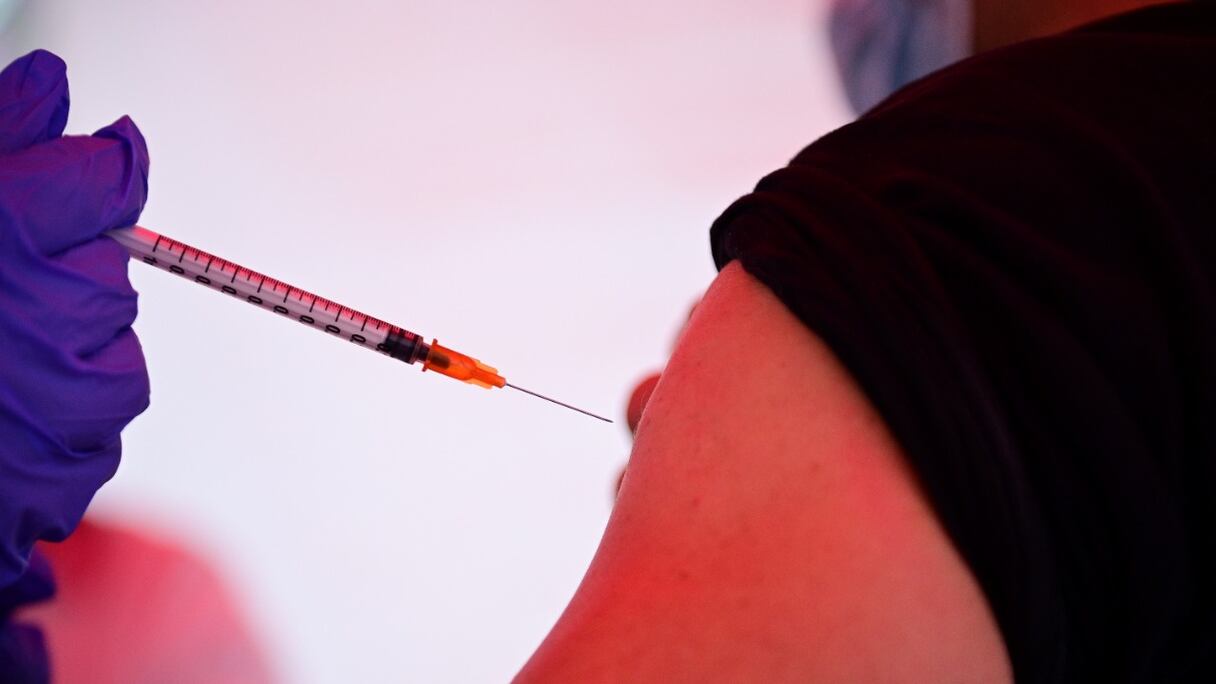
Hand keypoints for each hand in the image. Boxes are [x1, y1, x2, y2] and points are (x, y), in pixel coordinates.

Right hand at [0, 50, 150, 586]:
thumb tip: (51, 87)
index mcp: (6, 238)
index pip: (104, 180)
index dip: (95, 179)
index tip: (84, 182)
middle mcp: (42, 316)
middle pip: (111, 270)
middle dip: (66, 276)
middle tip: (1, 300)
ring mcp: (59, 402)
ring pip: (117, 352)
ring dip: (69, 354)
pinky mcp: (65, 470)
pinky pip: (100, 428)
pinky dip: (62, 422)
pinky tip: (2, 416)